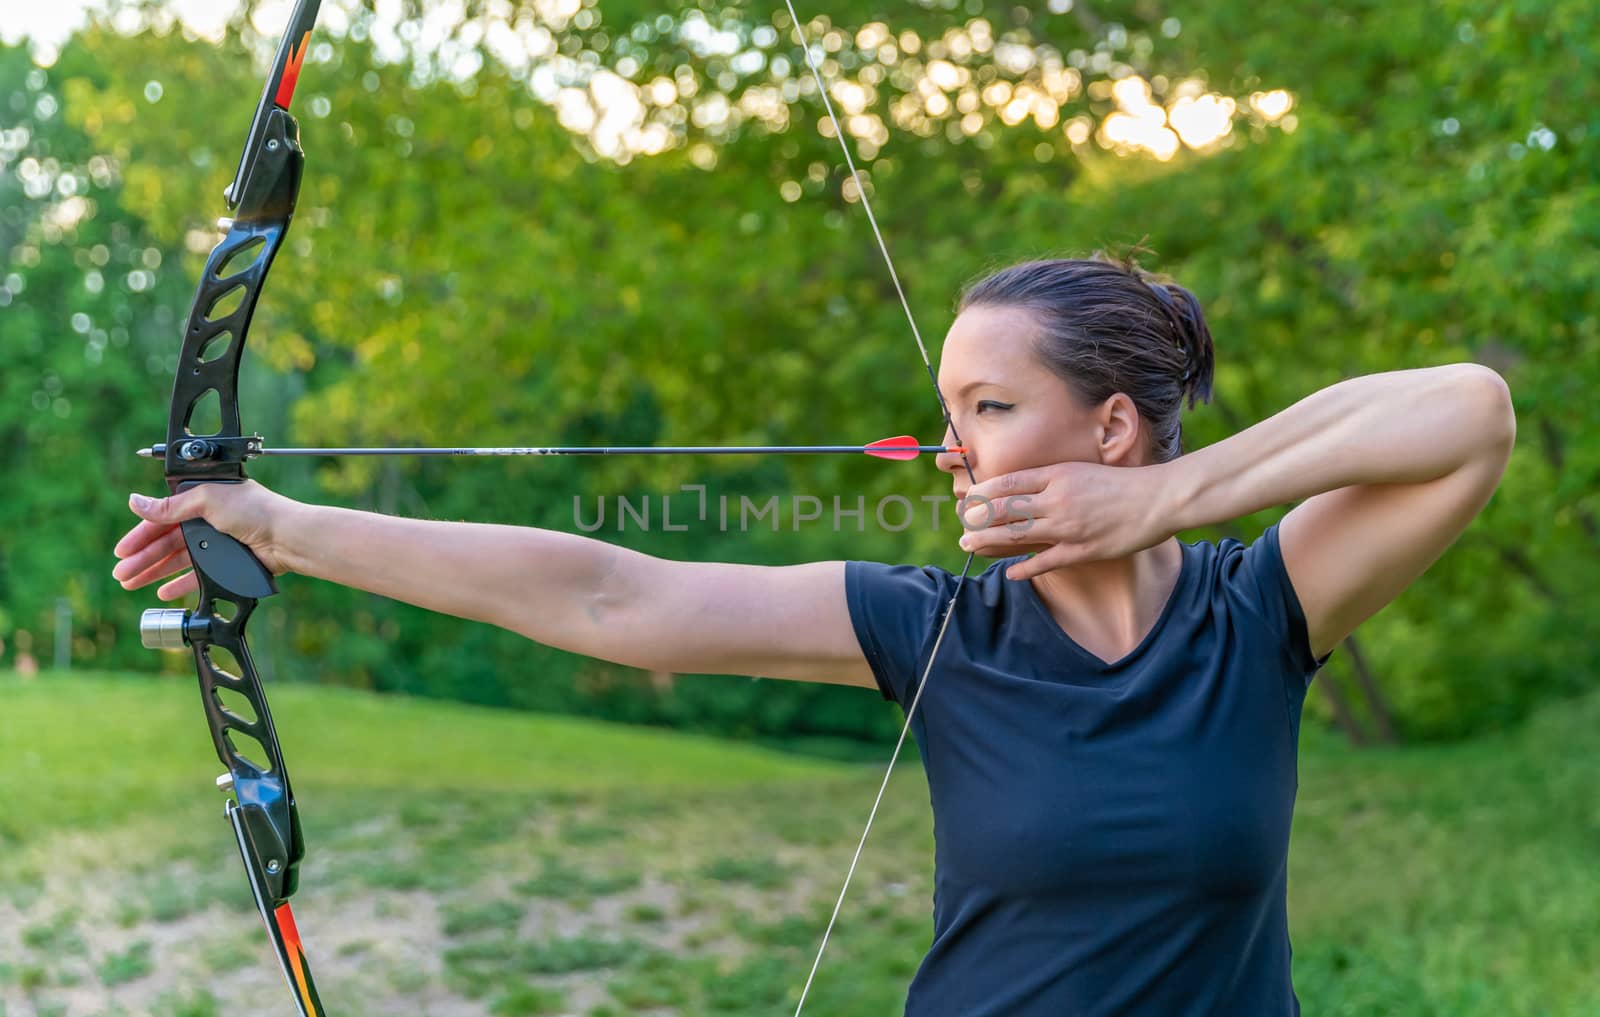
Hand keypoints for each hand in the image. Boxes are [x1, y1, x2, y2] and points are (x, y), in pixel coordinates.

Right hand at [113, 480, 298, 600]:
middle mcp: (209, 520)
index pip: (163, 517)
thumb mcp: (207, 499)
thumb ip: (171, 505)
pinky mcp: (228, 561)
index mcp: (203, 499)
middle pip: (167, 541)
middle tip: (122, 573)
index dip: (141, 534)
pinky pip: (197, 574)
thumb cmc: (255, 511)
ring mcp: (218, 542)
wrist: (286, 536)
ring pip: (178, 559)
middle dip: (142, 557)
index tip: (122, 550)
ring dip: (154, 571)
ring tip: (132, 583)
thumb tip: (136, 501)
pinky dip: (180, 583)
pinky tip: (163, 591)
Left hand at [957, 461, 1174, 580]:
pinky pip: (1046, 561)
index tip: (967, 501)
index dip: (982, 494)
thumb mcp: (1080, 471)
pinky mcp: (1083, 550)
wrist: (1157, 498)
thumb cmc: (1119, 484)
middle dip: (978, 519)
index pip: (1008, 483)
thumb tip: (1020, 489)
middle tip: (962, 526)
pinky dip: (1024, 568)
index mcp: (1057, 474)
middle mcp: (1058, 499)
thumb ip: (1052, 480)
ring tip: (969, 546)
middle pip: (1005, 509)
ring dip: (988, 541)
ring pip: (1017, 535)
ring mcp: (1069, 526)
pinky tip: (1009, 573)